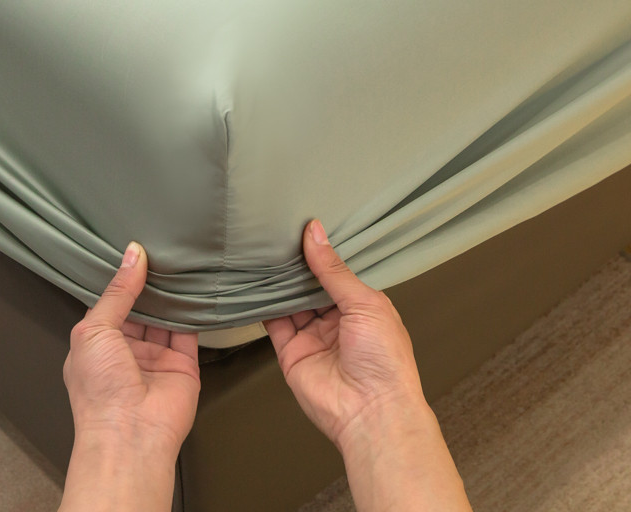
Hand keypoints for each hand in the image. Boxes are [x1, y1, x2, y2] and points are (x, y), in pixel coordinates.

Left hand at [63, 241, 199, 456]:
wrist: (131, 435)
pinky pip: (189, 330)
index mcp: (97, 343)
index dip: (121, 277)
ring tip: (180, 261)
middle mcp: (126, 349)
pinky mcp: (183, 363)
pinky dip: (193, 309)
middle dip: (149, 283)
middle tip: (161, 250)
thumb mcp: (94, 330)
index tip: (134, 249)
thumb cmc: (100, 391)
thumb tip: (132, 256)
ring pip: (166, 316)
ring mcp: (156, 357)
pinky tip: (196, 286)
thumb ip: (117, 292)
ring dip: (172, 294)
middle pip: (142, 307)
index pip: (111, 301)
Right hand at [263, 219, 425, 451]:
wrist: (371, 413)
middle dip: (296, 265)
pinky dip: (263, 305)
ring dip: (278, 282)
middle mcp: (336, 320)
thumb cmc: (385, 361)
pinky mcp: (291, 352)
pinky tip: (255, 283)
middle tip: (278, 236)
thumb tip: (315, 233)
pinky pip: (273, 323)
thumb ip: (334, 270)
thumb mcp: (365, 303)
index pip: (336, 273)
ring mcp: (313, 336)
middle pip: (309, 286)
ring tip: (263, 253)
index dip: (321, 252)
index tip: (302, 227)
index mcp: (362, 306)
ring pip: (289, 301)